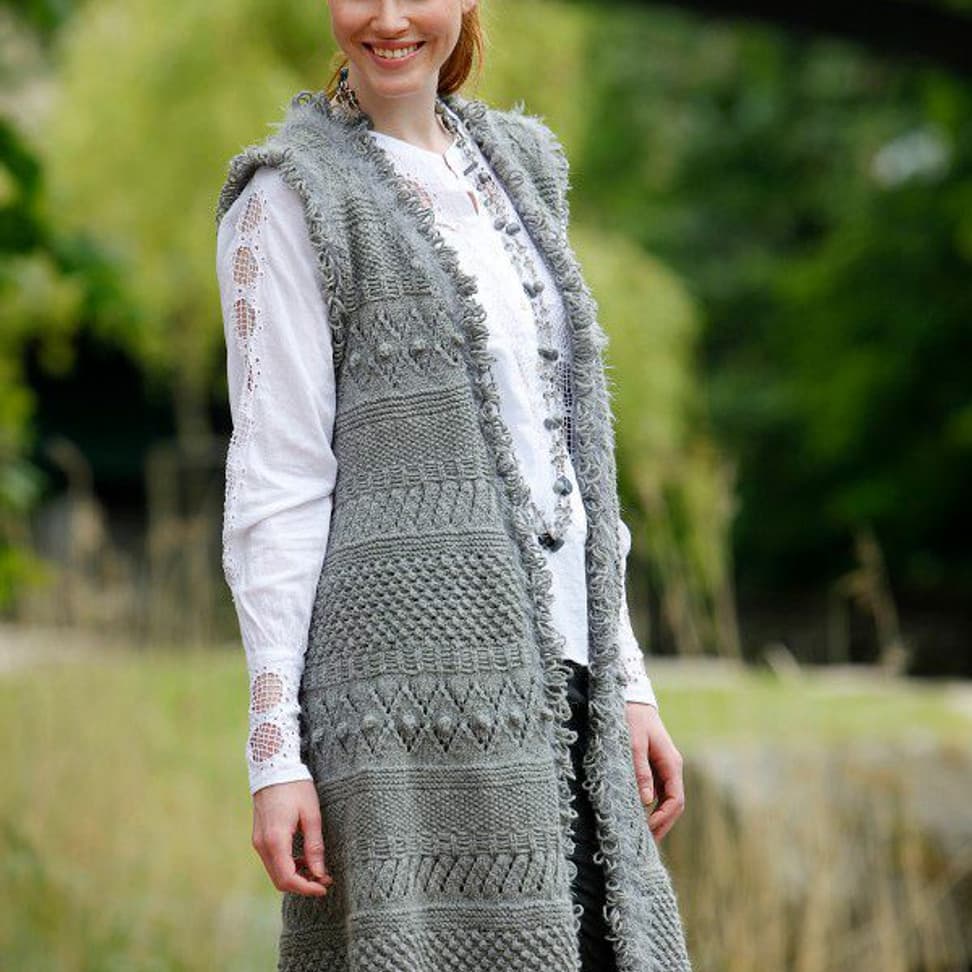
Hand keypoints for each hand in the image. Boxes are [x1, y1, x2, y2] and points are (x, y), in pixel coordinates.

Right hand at [252, 779, 334, 896]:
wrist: (273, 767)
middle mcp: (262, 845)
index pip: (288, 878)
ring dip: (295, 876)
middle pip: (280, 880)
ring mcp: (258, 842)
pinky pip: (272, 861)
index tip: (324, 887)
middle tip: (324, 880)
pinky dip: (287, 866)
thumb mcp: (311, 815)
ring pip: (275, 872)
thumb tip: (319, 872)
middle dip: (302, 885)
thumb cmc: (295, 787)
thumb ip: (314, 846)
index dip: (307, 888)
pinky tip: (304, 858)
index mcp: (275, 840)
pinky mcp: (259, 837)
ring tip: (317, 870)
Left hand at [625, 702, 685, 841]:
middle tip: (646, 843)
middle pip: (674, 804)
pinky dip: (651, 806)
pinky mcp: (654, 767)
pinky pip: (657, 792)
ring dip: (657, 817)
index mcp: (672, 763)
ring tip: (642, 835)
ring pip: (666, 799)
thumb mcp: (633, 743)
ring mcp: (664, 768)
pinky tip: (639, 816)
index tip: (649, 830)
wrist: (632, 699)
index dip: (664, 818)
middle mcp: (671, 768)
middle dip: (662, 824)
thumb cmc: (632, 718)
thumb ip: (640, 770)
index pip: (675, 800)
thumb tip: (647, 800)